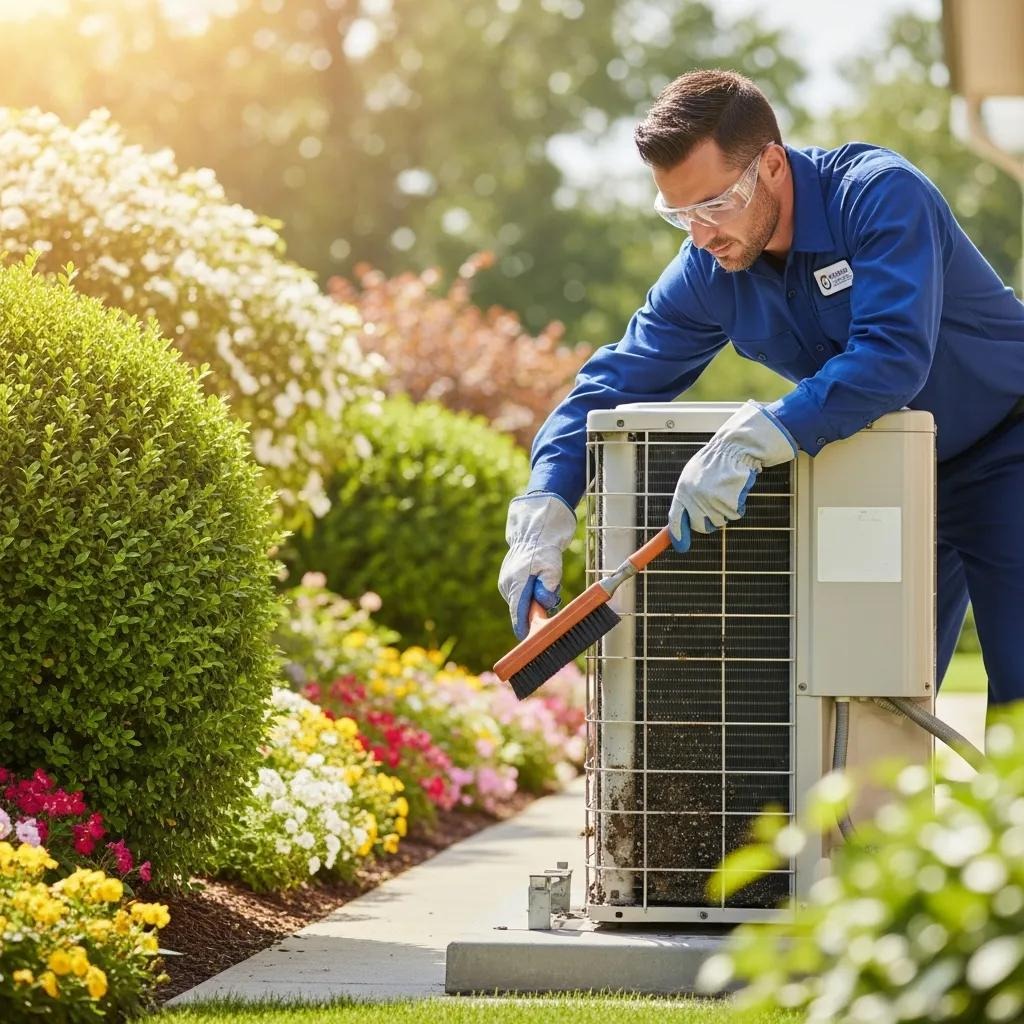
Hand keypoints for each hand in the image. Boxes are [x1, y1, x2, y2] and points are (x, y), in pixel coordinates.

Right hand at [498, 492, 576, 640]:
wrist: (533, 531)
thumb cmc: (544, 549)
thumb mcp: (552, 568)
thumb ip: (548, 587)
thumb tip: (544, 603)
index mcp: (516, 584)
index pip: (518, 615)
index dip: (524, 630)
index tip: (529, 641)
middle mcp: (507, 585)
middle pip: (521, 610)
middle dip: (536, 611)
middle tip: (552, 600)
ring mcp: (506, 583)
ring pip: (522, 602)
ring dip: (534, 601)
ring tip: (547, 583)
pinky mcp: (508, 580)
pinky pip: (521, 594)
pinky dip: (531, 593)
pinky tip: (540, 581)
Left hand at [667, 400, 796, 552]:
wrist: (734, 449)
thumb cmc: (714, 464)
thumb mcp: (693, 478)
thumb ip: (686, 500)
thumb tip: (681, 526)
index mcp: (682, 490)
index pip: (675, 520)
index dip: (678, 536)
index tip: (681, 547)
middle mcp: (694, 498)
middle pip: (700, 527)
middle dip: (708, 522)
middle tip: (715, 505)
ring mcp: (712, 501)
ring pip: (719, 522)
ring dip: (725, 511)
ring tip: (726, 491)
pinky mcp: (729, 502)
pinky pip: (734, 515)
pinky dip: (738, 506)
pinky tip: (736, 490)